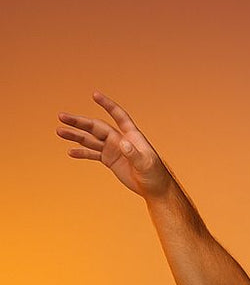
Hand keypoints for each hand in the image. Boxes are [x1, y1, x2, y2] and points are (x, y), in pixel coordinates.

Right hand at [55, 90, 169, 198]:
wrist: (154, 189)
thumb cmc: (155, 175)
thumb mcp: (146, 164)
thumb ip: (134, 154)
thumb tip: (123, 143)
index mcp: (131, 135)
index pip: (118, 115)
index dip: (107, 105)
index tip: (95, 95)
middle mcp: (119, 138)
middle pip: (96, 127)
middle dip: (80, 122)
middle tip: (62, 116)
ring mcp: (113, 149)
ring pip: (91, 139)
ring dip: (76, 135)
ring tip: (59, 131)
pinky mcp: (109, 160)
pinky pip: (93, 154)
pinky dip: (82, 152)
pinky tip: (70, 151)